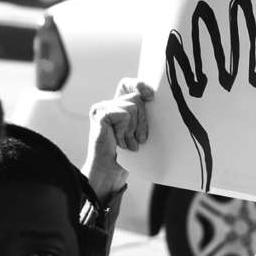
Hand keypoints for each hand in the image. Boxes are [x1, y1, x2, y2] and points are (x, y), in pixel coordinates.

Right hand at [82, 78, 153, 202]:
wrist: (111, 171)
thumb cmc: (128, 154)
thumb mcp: (139, 131)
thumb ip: (143, 116)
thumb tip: (156, 101)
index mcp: (118, 106)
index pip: (128, 84)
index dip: (139, 85)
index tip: (150, 96)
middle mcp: (109, 104)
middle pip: (136, 98)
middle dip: (143, 120)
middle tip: (138, 139)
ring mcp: (102, 108)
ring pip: (132, 107)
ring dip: (134, 129)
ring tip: (127, 143)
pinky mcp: (99, 115)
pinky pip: (123, 115)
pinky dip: (125, 130)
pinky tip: (119, 142)